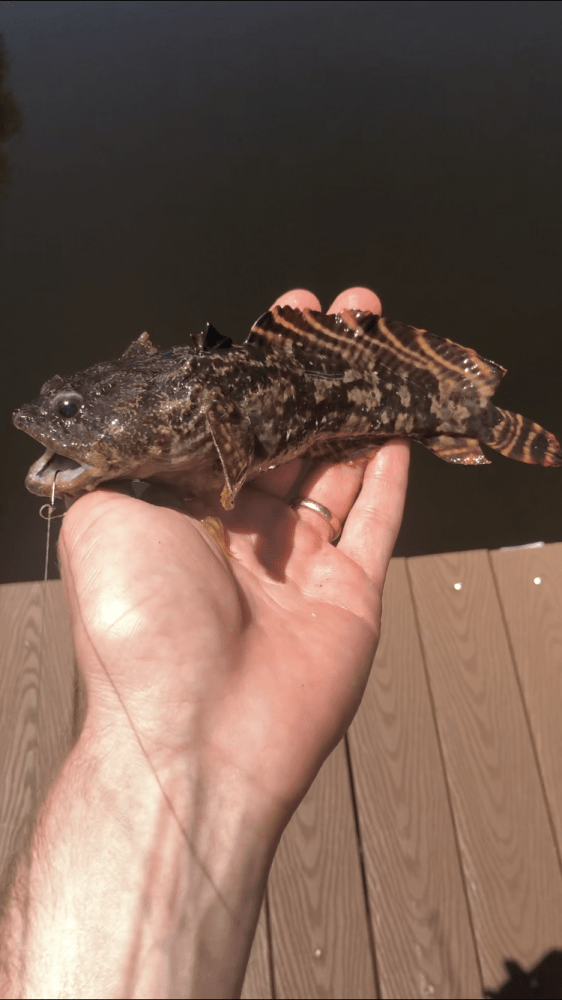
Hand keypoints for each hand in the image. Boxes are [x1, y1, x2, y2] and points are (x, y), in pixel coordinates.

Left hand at [59, 287, 409, 830]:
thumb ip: (141, 452)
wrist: (195, 731)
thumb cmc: (139, 623)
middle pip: (289, 438)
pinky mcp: (347, 595)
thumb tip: (170, 410)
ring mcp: (297, 566)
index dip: (261, 370)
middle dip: (319, 376)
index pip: (230, 423)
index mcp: (181, 512)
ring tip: (382, 351)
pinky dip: (390, 478)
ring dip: (360, 410)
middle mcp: (239, 535)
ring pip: (337, 471)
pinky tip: (399, 430)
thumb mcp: (106, 512)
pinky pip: (375, 525)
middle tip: (350, 318)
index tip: (288, 319)